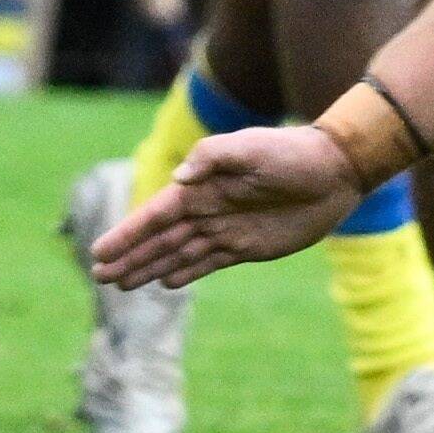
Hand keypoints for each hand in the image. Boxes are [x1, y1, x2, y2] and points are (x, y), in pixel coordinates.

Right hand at [89, 123, 365, 287]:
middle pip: (159, 240)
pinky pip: (208, 263)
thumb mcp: (251, 147)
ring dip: (149, 268)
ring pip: (178, 254)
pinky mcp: (247, 246)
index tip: (100, 252)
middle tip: (100, 276)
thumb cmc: (291, 153)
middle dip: (129, 257)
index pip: (154, 216)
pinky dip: (185, 273)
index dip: (127, 235)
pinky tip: (166, 284)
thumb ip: (213, 158)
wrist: (333, 170)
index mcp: (201, 186)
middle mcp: (207, 209)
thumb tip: (178, 179)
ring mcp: (225, 229)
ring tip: (121, 285)